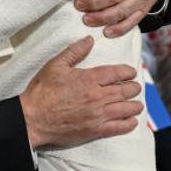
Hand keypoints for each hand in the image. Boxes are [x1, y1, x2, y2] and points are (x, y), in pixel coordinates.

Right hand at [20, 36, 142, 148]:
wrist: (33, 118)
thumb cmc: (42, 91)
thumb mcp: (55, 65)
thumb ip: (74, 52)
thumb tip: (89, 40)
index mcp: (89, 78)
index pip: (116, 73)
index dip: (127, 72)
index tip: (131, 72)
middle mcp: (97, 96)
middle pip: (125, 90)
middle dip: (133, 88)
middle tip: (135, 87)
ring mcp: (98, 114)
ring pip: (126, 109)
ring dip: (135, 106)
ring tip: (137, 104)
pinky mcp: (95, 130)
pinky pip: (118, 127)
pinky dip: (128, 124)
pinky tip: (132, 121)